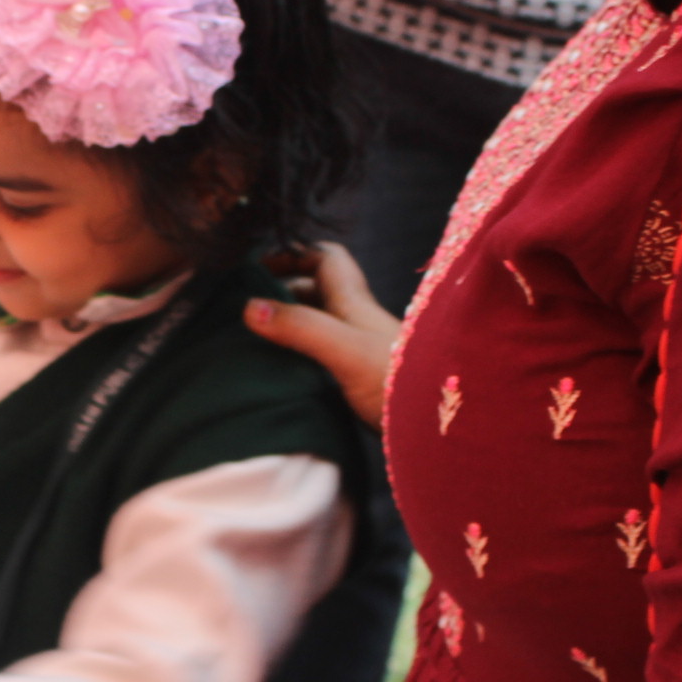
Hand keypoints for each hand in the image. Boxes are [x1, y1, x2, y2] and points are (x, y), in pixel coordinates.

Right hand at [246, 242, 399, 428]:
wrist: (439, 427)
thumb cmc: (399, 382)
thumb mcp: (344, 349)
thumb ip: (301, 327)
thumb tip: (251, 307)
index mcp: (353, 301)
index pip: (324, 258)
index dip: (293, 254)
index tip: (257, 267)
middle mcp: (354, 320)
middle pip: (314, 292)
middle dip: (280, 292)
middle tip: (243, 307)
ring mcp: (356, 351)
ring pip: (315, 325)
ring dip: (286, 326)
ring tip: (249, 338)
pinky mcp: (355, 381)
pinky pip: (317, 357)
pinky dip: (295, 357)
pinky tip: (276, 370)